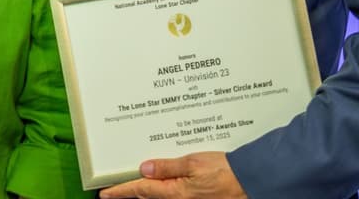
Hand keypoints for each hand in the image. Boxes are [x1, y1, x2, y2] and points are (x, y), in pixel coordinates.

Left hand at [100, 152, 245, 198]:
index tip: (105, 193)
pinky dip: (164, 187)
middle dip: (132, 191)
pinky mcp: (197, 197)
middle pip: (149, 195)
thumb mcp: (195, 163)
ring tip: (135, 179)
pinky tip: (162, 179)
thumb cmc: (227, 172)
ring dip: (148, 189)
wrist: (253, 182)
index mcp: (176, 193)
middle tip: (115, 186)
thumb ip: (168, 166)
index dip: (121, 191)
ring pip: (161, 195)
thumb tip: (144, 168)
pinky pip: (174, 193)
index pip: (141, 191)